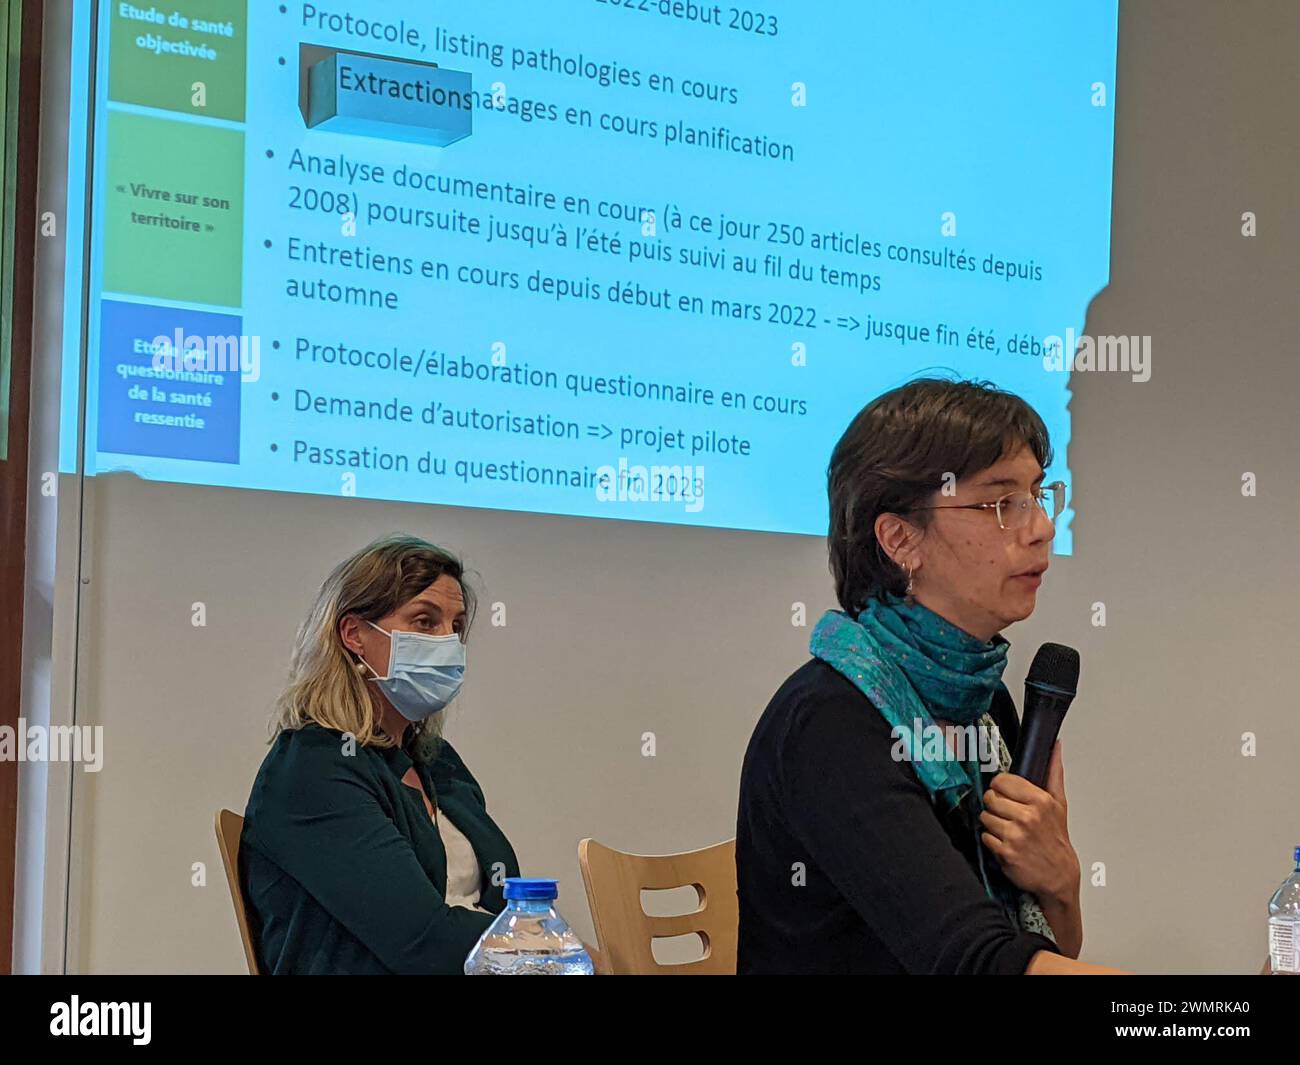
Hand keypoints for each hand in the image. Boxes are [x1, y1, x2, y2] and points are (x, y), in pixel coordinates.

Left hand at [979, 741, 1079, 903]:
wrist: (1059, 876)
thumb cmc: (1056, 839)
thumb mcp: (1059, 803)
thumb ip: (1054, 772)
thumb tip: (1056, 746)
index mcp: (1040, 801)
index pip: (1002, 781)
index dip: (1001, 787)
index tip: (1007, 795)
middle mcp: (1027, 817)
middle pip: (990, 798)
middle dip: (996, 806)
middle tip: (1009, 815)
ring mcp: (1015, 835)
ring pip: (985, 817)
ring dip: (993, 824)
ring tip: (1009, 830)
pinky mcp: (1005, 852)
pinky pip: (984, 837)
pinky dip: (992, 841)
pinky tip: (1007, 843)